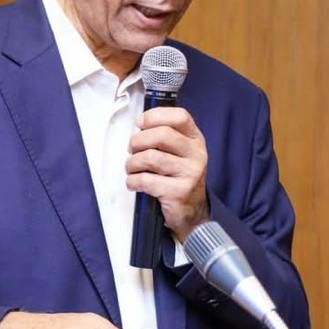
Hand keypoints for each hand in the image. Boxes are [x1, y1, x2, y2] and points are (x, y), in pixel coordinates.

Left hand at [127, 107, 209, 239]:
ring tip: (131, 169)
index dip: (155, 116)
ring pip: (150, 157)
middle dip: (138, 141)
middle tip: (132, 150)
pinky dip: (133, 181)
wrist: (192, 212)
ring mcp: (190, 173)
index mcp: (195, 140)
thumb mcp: (180, 153)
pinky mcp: (179, 192)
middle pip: (162, 135)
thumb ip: (165, 136)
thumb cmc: (178, 178)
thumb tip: (139, 125)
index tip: (139, 123)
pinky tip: (134, 183)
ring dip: (132, 163)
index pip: (180, 117)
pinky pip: (146, 180)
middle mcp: (196, 154)